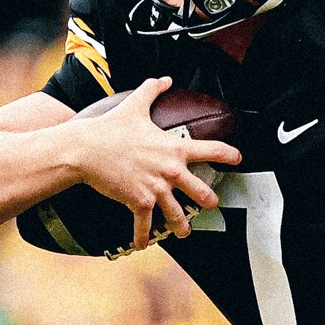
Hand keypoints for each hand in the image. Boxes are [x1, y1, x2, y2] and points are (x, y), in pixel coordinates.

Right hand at [59, 79, 241, 251]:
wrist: (86, 149)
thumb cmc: (110, 128)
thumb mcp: (134, 105)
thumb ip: (152, 90)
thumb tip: (163, 79)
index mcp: (175, 148)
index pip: (212, 151)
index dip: (229, 155)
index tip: (238, 159)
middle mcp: (171, 171)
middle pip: (201, 191)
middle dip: (209, 200)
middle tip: (212, 204)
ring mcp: (156, 188)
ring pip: (178, 214)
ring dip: (182, 226)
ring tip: (184, 232)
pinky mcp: (139, 202)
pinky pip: (145, 225)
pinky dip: (143, 237)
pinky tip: (142, 245)